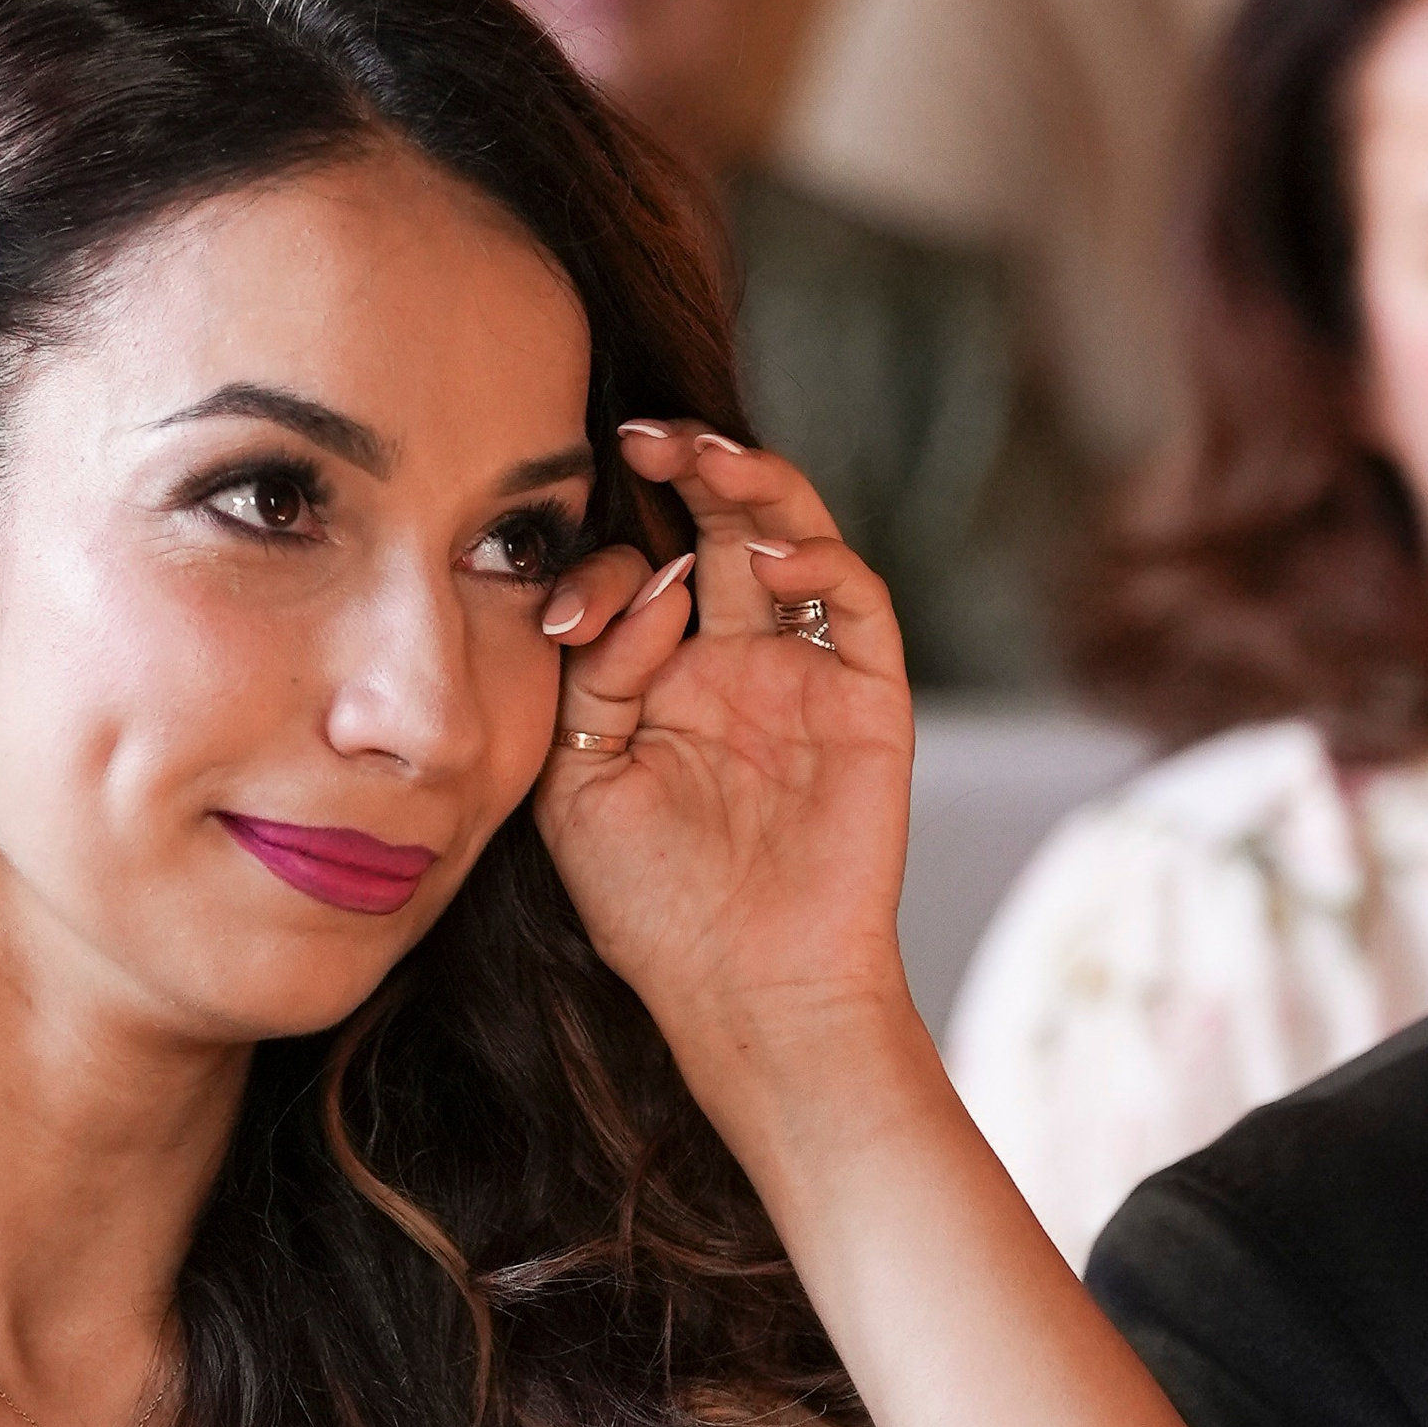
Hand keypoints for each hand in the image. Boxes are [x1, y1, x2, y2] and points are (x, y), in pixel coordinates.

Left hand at [529, 424, 915, 1124]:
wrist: (744, 989)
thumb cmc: (653, 909)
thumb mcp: (580, 784)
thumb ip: (595, 677)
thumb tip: (653, 582)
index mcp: (661, 683)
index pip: (639, 576)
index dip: (600, 567)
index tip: (560, 605)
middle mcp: (736, 664)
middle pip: (721, 530)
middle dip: (685, 470)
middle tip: (637, 437)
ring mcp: (804, 674)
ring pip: (793, 539)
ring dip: (753, 485)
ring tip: (702, 457)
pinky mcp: (867, 696)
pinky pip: (853, 601)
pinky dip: (820, 559)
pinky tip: (771, 554)